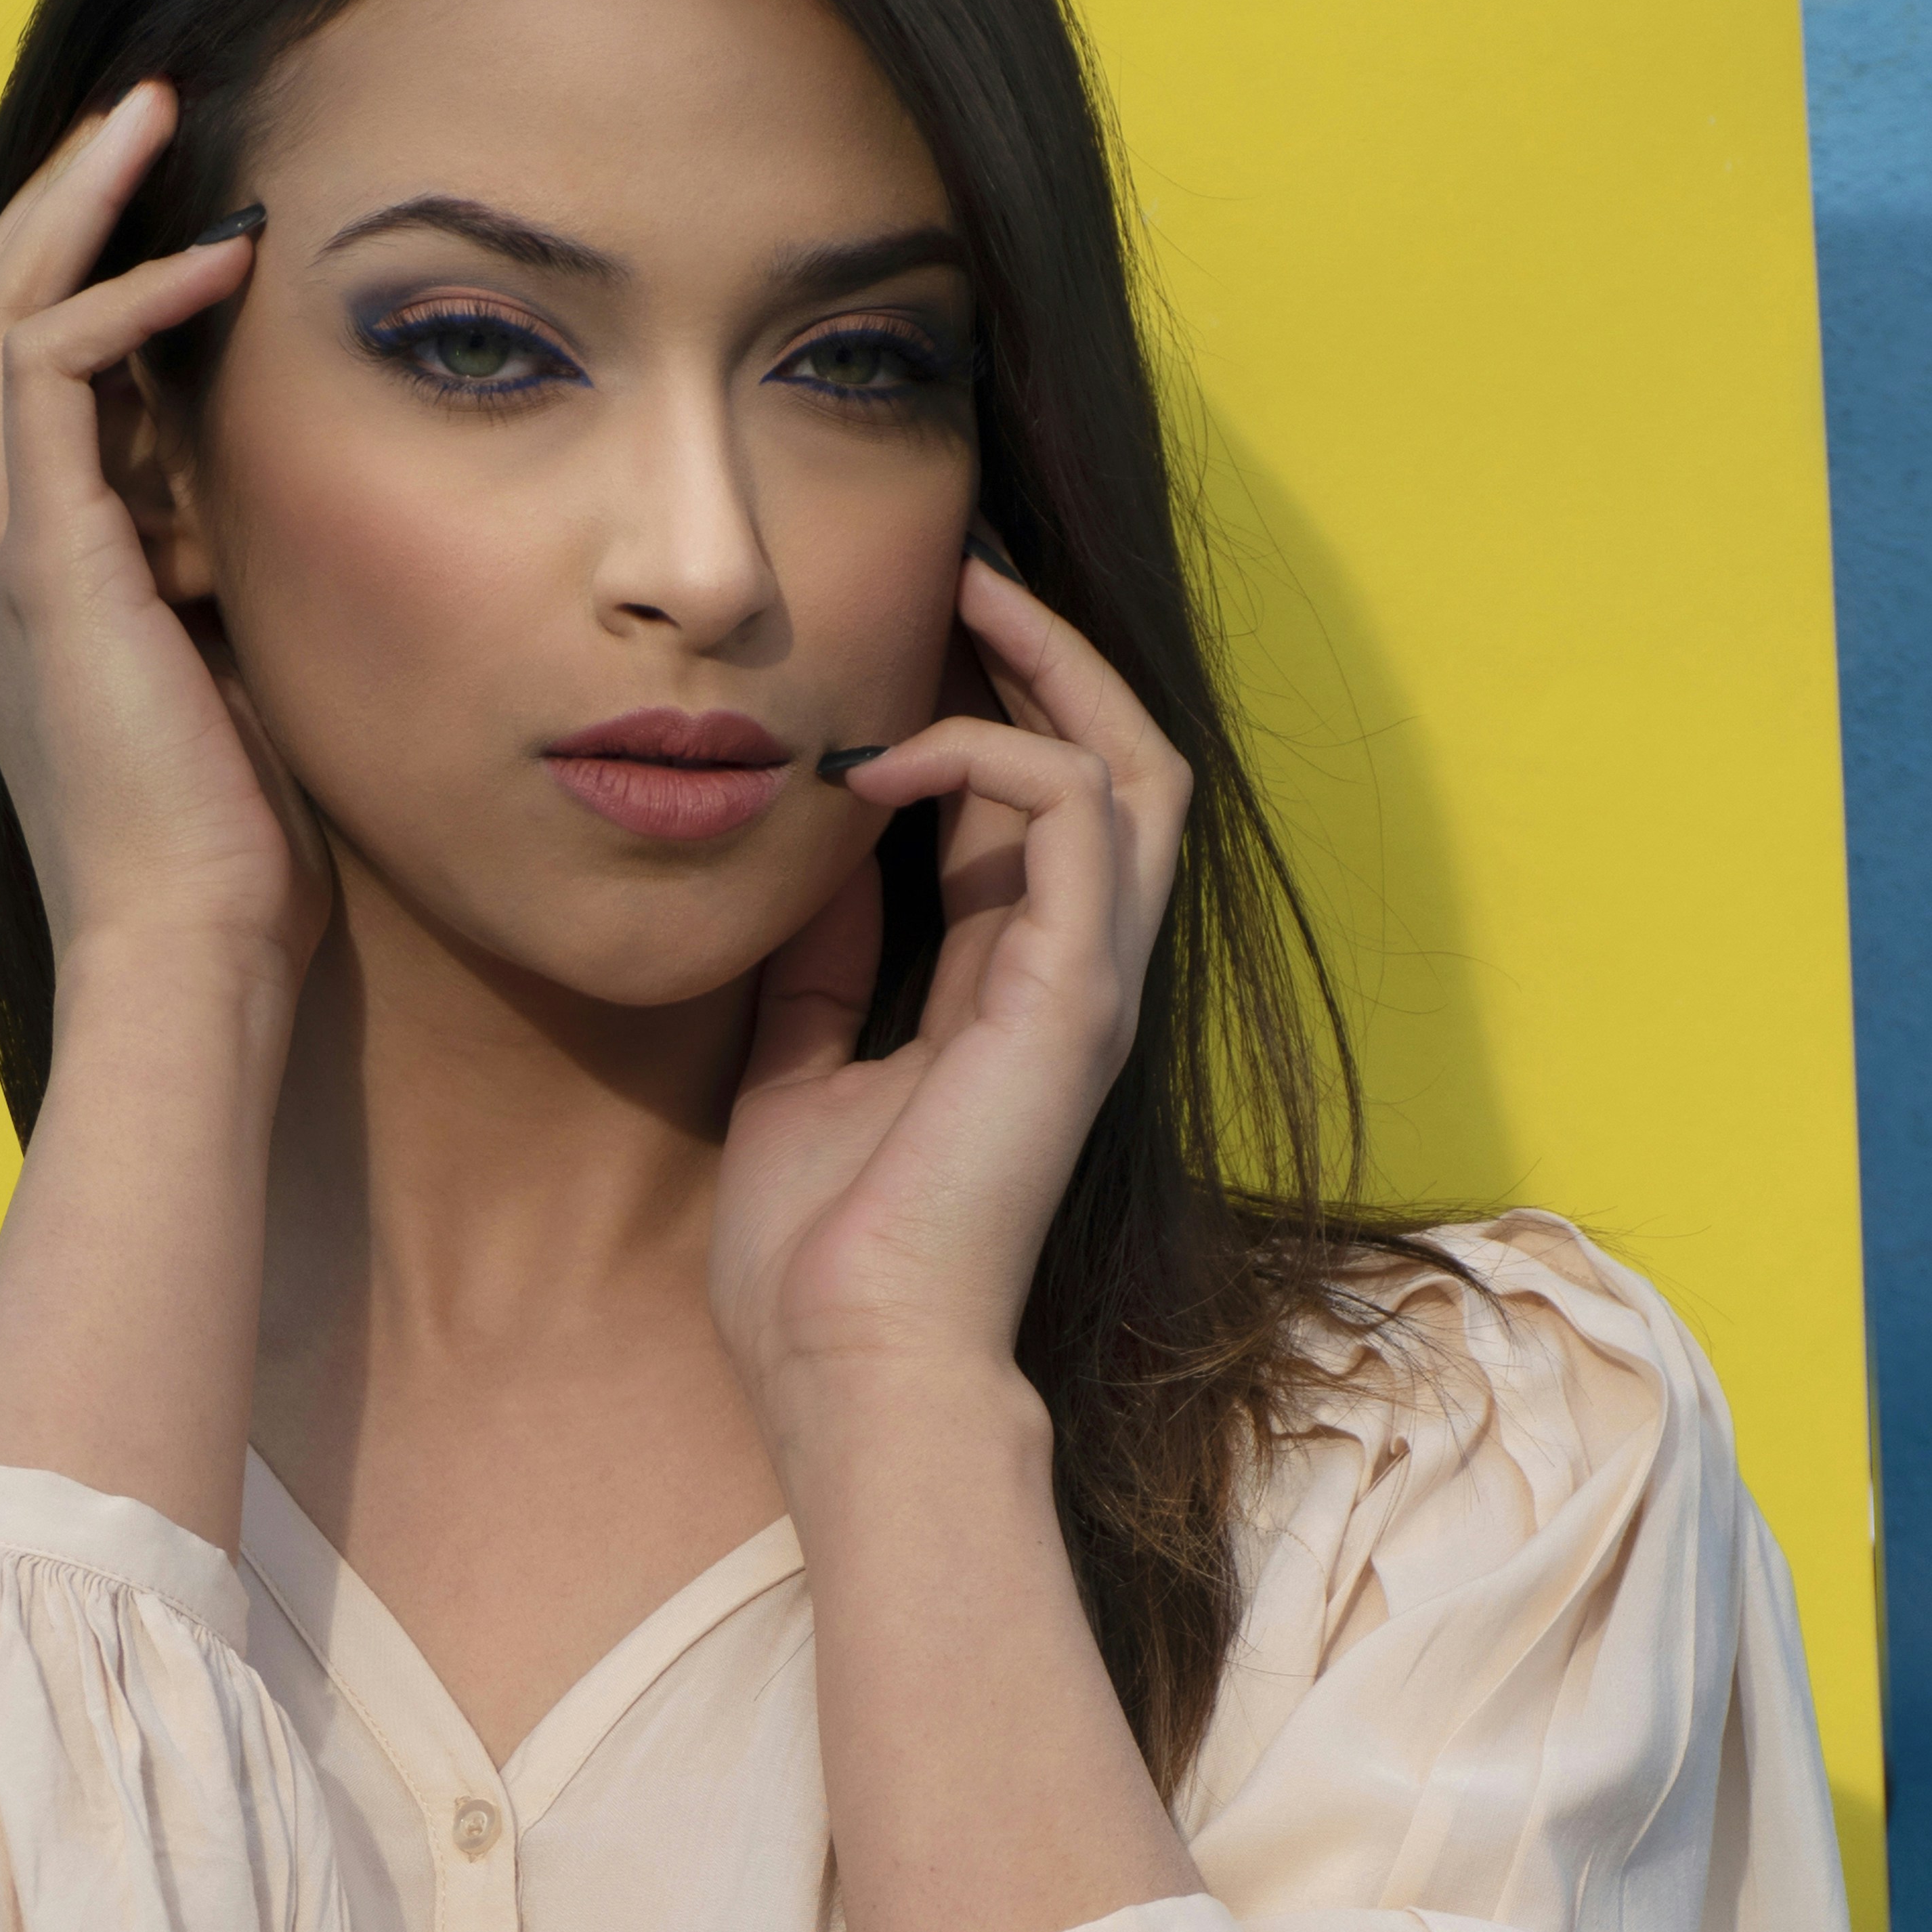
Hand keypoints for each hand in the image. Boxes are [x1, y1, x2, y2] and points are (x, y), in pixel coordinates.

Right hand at [0, 82, 327, 1003]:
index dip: (74, 270)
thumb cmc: (227, 850)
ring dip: (81, 208)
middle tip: (148, 109)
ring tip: (162, 125)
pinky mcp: (45, 563)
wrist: (187, 954)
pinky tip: (217, 266)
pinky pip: (54, 371)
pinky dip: (127, 300)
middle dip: (62, 201)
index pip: (12, 381)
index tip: (165, 198)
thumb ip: (210, 575)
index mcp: (11, 585)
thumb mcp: (221, 672)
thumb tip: (258, 498)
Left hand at [710, 560, 1191, 1455]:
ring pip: (1132, 766)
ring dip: (1047, 669)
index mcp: (1020, 995)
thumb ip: (821, 969)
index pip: (1041, 812)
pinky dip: (995, 754)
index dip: (990, 706)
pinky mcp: (1073, 998)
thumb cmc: (820, 1260)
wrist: (849, 1365)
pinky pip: (1079, 814)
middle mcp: (1077, 978)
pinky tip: (887, 762)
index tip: (910, 632)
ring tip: (959, 600)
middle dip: (1049, 651)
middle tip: (962, 566)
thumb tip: (809, 862)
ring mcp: (1090, 985)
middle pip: (1119, 762)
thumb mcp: (798, 1072)